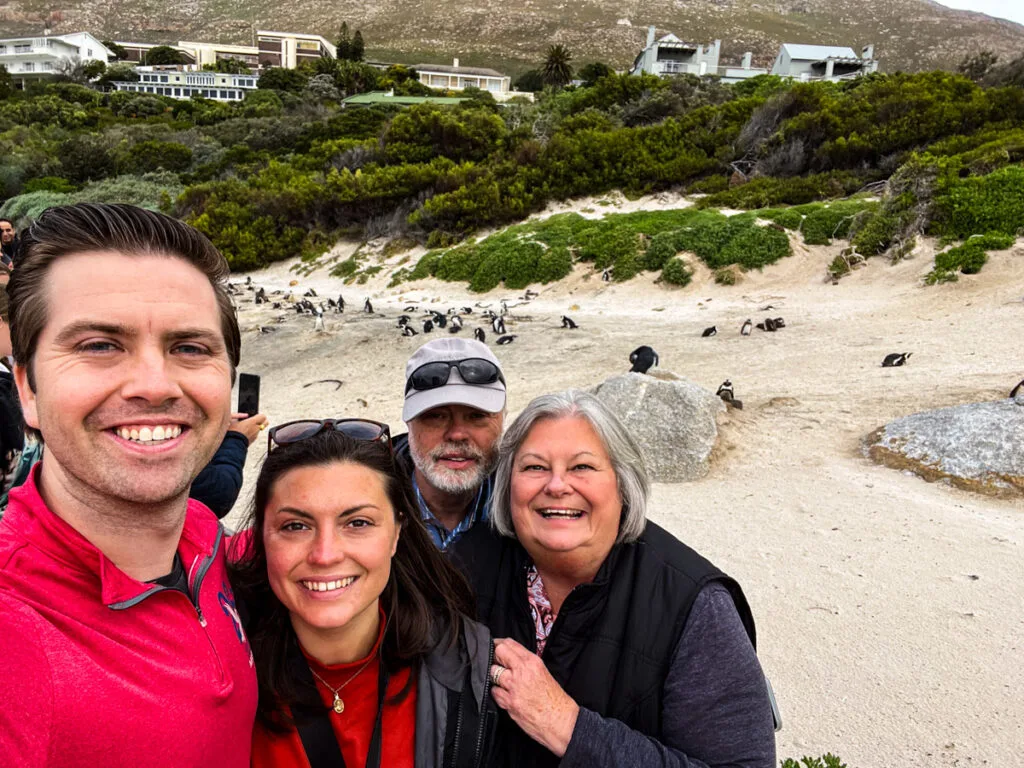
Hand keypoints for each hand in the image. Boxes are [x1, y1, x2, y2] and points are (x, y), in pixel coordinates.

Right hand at [228, 412, 268, 444]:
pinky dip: (253, 432)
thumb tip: (245, 416)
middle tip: (256, 420)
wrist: (232, 444)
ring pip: (260, 429)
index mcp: (252, 422)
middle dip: (263, 420)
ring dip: (257, 427)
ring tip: (248, 427)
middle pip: (266, 422)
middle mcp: (256, 428)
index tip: (256, 415)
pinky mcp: (254, 440)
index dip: (260, 415)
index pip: (263, 416)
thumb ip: (241, 417)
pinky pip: (256, 434)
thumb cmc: (232, 432)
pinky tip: (246, 433)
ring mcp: (256, 435)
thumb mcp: (234, 421)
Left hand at [490, 637, 579, 756]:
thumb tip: (509, 657)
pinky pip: (494, 692)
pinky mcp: (508, 703)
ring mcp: (513, 688)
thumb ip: (526, 663)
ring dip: (494, 677)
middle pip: (497, 653)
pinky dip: (497, 692)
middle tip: (495, 662)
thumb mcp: (543, 671)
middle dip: (494, 657)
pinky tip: (504, 694)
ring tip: (503, 681)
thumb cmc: (555, 699)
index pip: (509, 643)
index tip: (495, 646)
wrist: (559, 720)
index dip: (498, 644)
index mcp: (532, 662)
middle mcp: (522, 672)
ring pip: (492, 673)